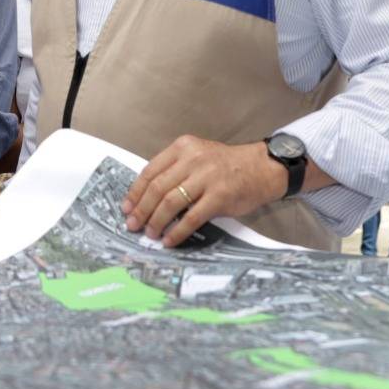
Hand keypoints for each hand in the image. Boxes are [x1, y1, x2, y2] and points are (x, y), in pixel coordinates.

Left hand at [122, 136, 287, 247]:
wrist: (262, 167)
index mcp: (182, 148)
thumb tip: (148, 198)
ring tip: (150, 234)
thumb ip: (175, 169)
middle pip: (157, 188)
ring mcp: (206, 178)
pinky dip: (177, 231)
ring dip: (156, 221)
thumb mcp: (197, 155)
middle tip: (133, 225)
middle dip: (141, 209)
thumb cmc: (226, 165)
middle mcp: (192, 160)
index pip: (150, 171)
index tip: (126, 208)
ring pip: (171, 202)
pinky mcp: (220, 197)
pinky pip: (192, 218)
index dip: (135, 192)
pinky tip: (169, 240)